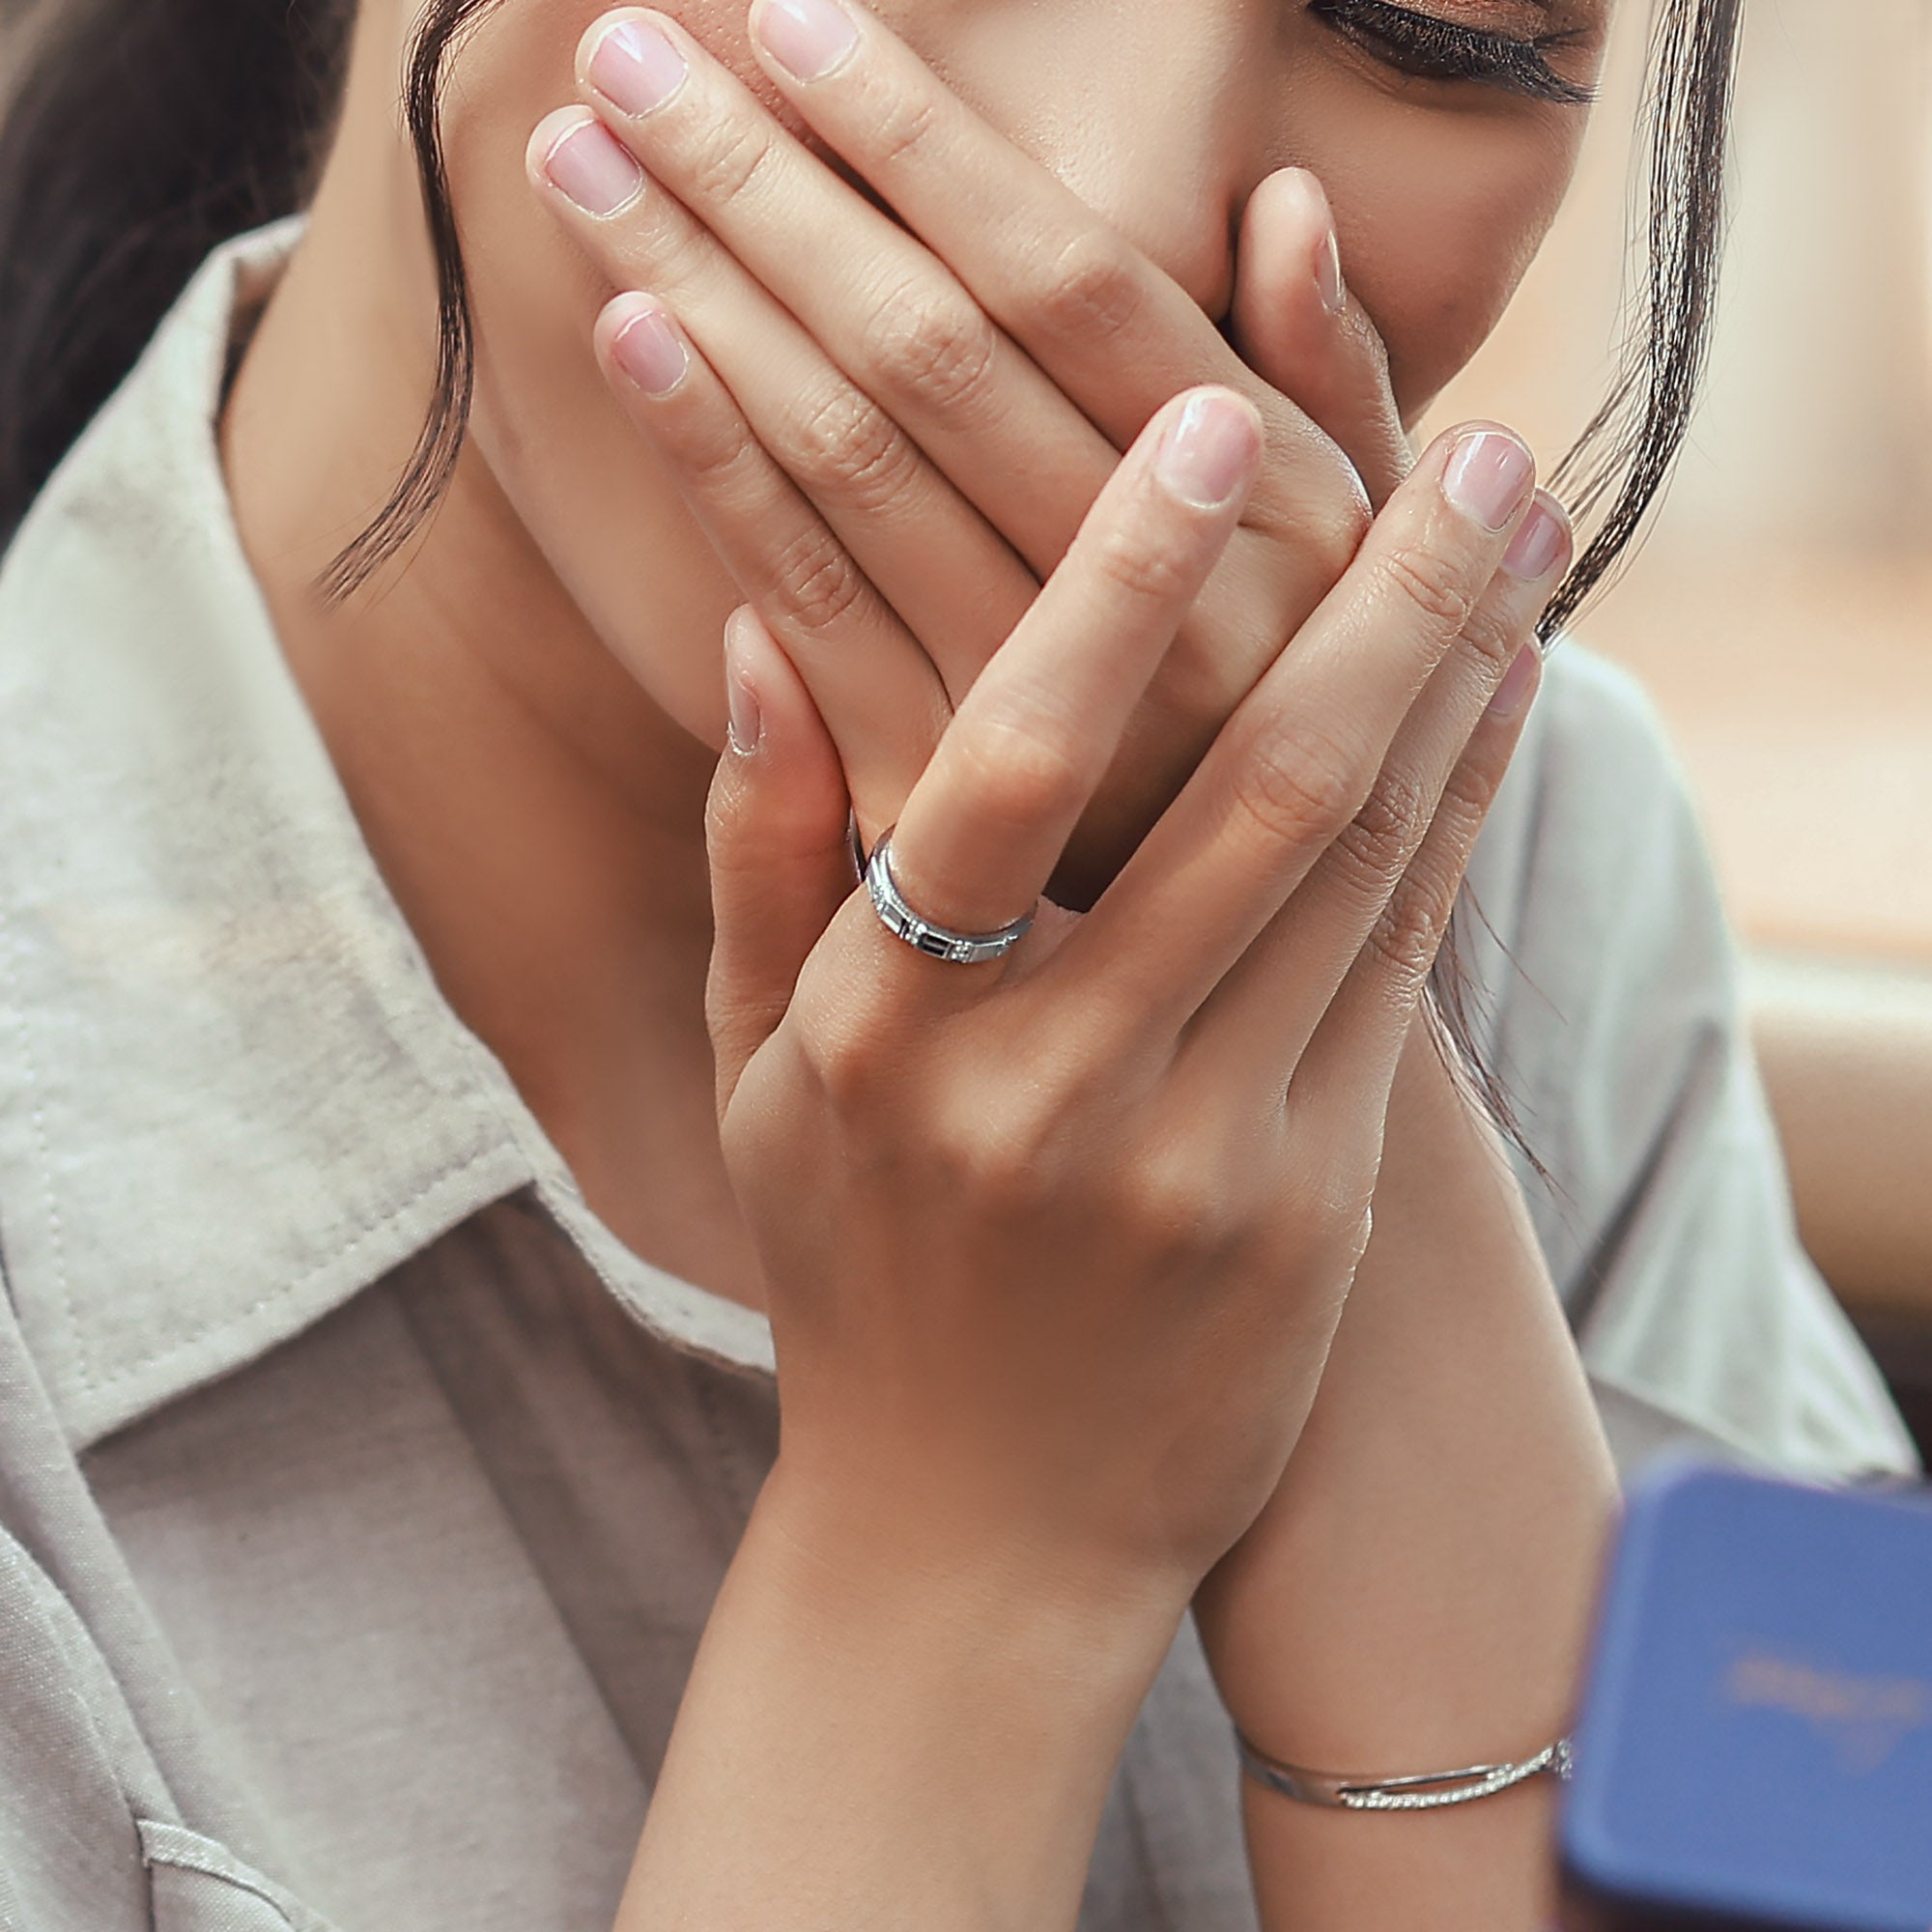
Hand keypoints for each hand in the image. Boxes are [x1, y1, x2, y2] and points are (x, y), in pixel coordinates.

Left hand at [526, 0, 1411, 903]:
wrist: (1233, 978)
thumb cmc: (1299, 720)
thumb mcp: (1365, 556)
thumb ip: (1337, 388)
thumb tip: (1283, 204)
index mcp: (1275, 517)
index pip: (1070, 288)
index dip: (922, 148)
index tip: (790, 20)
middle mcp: (1160, 609)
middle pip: (933, 357)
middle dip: (773, 190)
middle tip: (628, 52)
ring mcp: (1034, 715)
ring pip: (848, 469)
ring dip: (706, 298)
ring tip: (580, 161)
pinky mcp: (931, 804)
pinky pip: (804, 613)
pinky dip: (715, 475)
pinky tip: (628, 345)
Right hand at [697, 375, 1569, 1606]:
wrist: (976, 1540)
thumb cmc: (856, 1282)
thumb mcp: (759, 1078)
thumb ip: (760, 849)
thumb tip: (762, 629)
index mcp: (886, 1034)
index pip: (1005, 760)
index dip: (1114, 580)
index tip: (1204, 417)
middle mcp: (1049, 1088)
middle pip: (1249, 790)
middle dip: (1381, 591)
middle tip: (1474, 442)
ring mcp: (1202, 1158)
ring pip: (1363, 868)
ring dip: (1460, 678)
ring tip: (1524, 533)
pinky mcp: (1312, 1209)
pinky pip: (1405, 970)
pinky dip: (1463, 816)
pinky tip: (1505, 699)